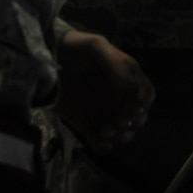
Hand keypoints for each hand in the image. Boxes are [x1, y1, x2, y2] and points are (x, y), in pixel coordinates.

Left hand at [55, 30, 153, 150]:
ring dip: (120, 137)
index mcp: (127, 78)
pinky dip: (104, 146)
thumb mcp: (95, 46)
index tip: (133, 107)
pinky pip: (103, 144)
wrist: (45, 61)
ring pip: (124, 134)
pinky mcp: (88, 126)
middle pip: (140, 118)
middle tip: (118, 122)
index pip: (147, 94)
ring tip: (105, 131)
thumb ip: (115, 62)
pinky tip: (96, 139)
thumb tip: (131, 87)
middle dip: (132, 123)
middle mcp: (119, 98)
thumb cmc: (74, 49)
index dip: (144, 103)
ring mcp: (104, 113)